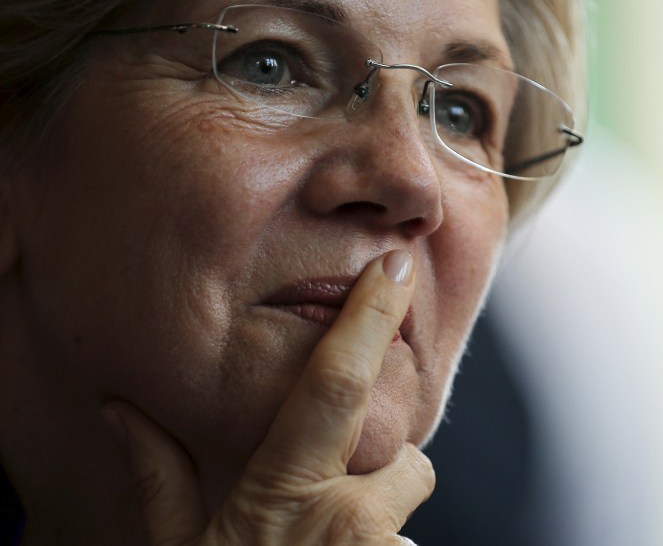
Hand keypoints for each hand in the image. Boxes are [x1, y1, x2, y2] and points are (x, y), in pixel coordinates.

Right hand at [103, 250, 431, 544]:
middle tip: (340, 503)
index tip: (397, 269)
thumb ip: (159, 476)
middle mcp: (346, 520)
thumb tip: (121, 409)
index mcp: (284, 494)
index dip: (368, 318)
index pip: (334, 384)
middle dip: (393, 469)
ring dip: (386, 522)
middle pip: (412, 458)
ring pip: (413, 508)